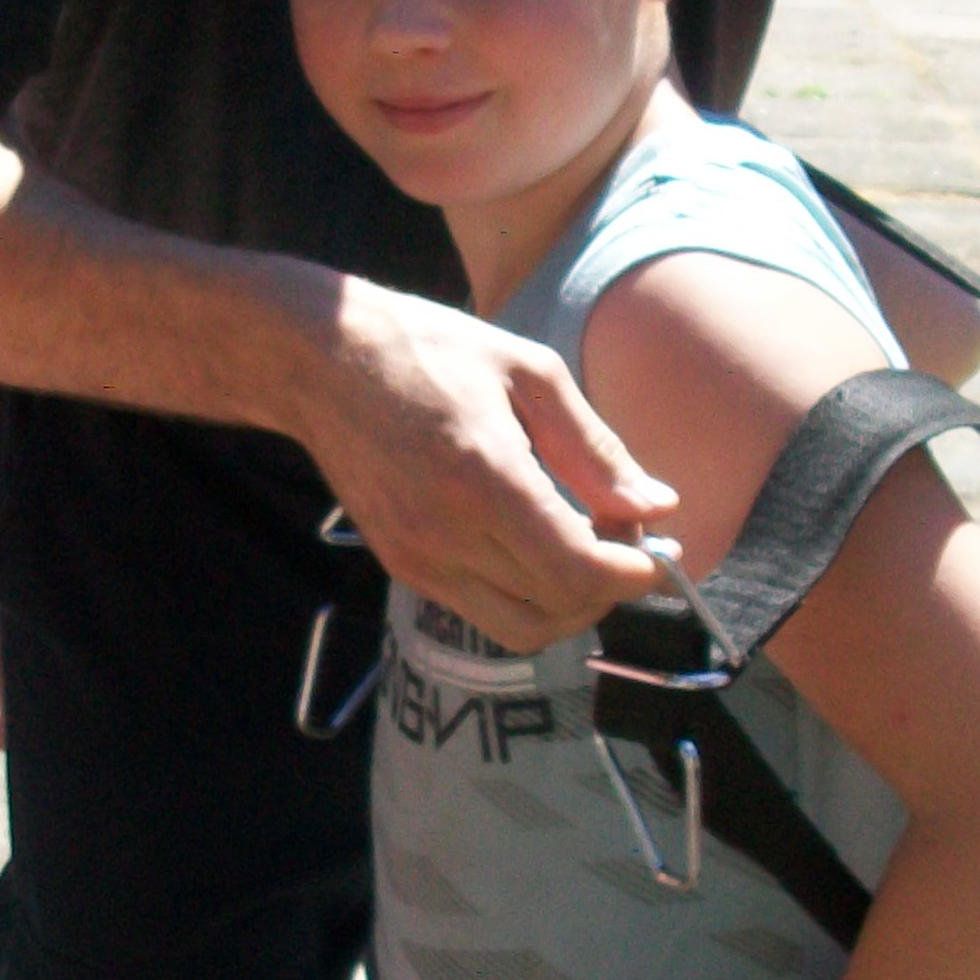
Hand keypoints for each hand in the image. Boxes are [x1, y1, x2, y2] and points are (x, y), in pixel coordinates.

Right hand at [297, 280, 676, 651]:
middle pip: (558, 608)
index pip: (579, 570)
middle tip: (624, 538)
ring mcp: (419, 558)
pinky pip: (482, 610)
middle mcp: (448, 532)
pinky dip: (525, 595)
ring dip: (569, 604)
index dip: (632, 573)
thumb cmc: (430, 351)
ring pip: (522, 628)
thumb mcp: (530, 373)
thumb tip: (657, 504)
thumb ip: (595, 448)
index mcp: (486, 477)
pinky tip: (534, 544)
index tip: (656, 548)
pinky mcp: (402, 566)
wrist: (322, 362)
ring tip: (582, 548)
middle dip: (609, 586)